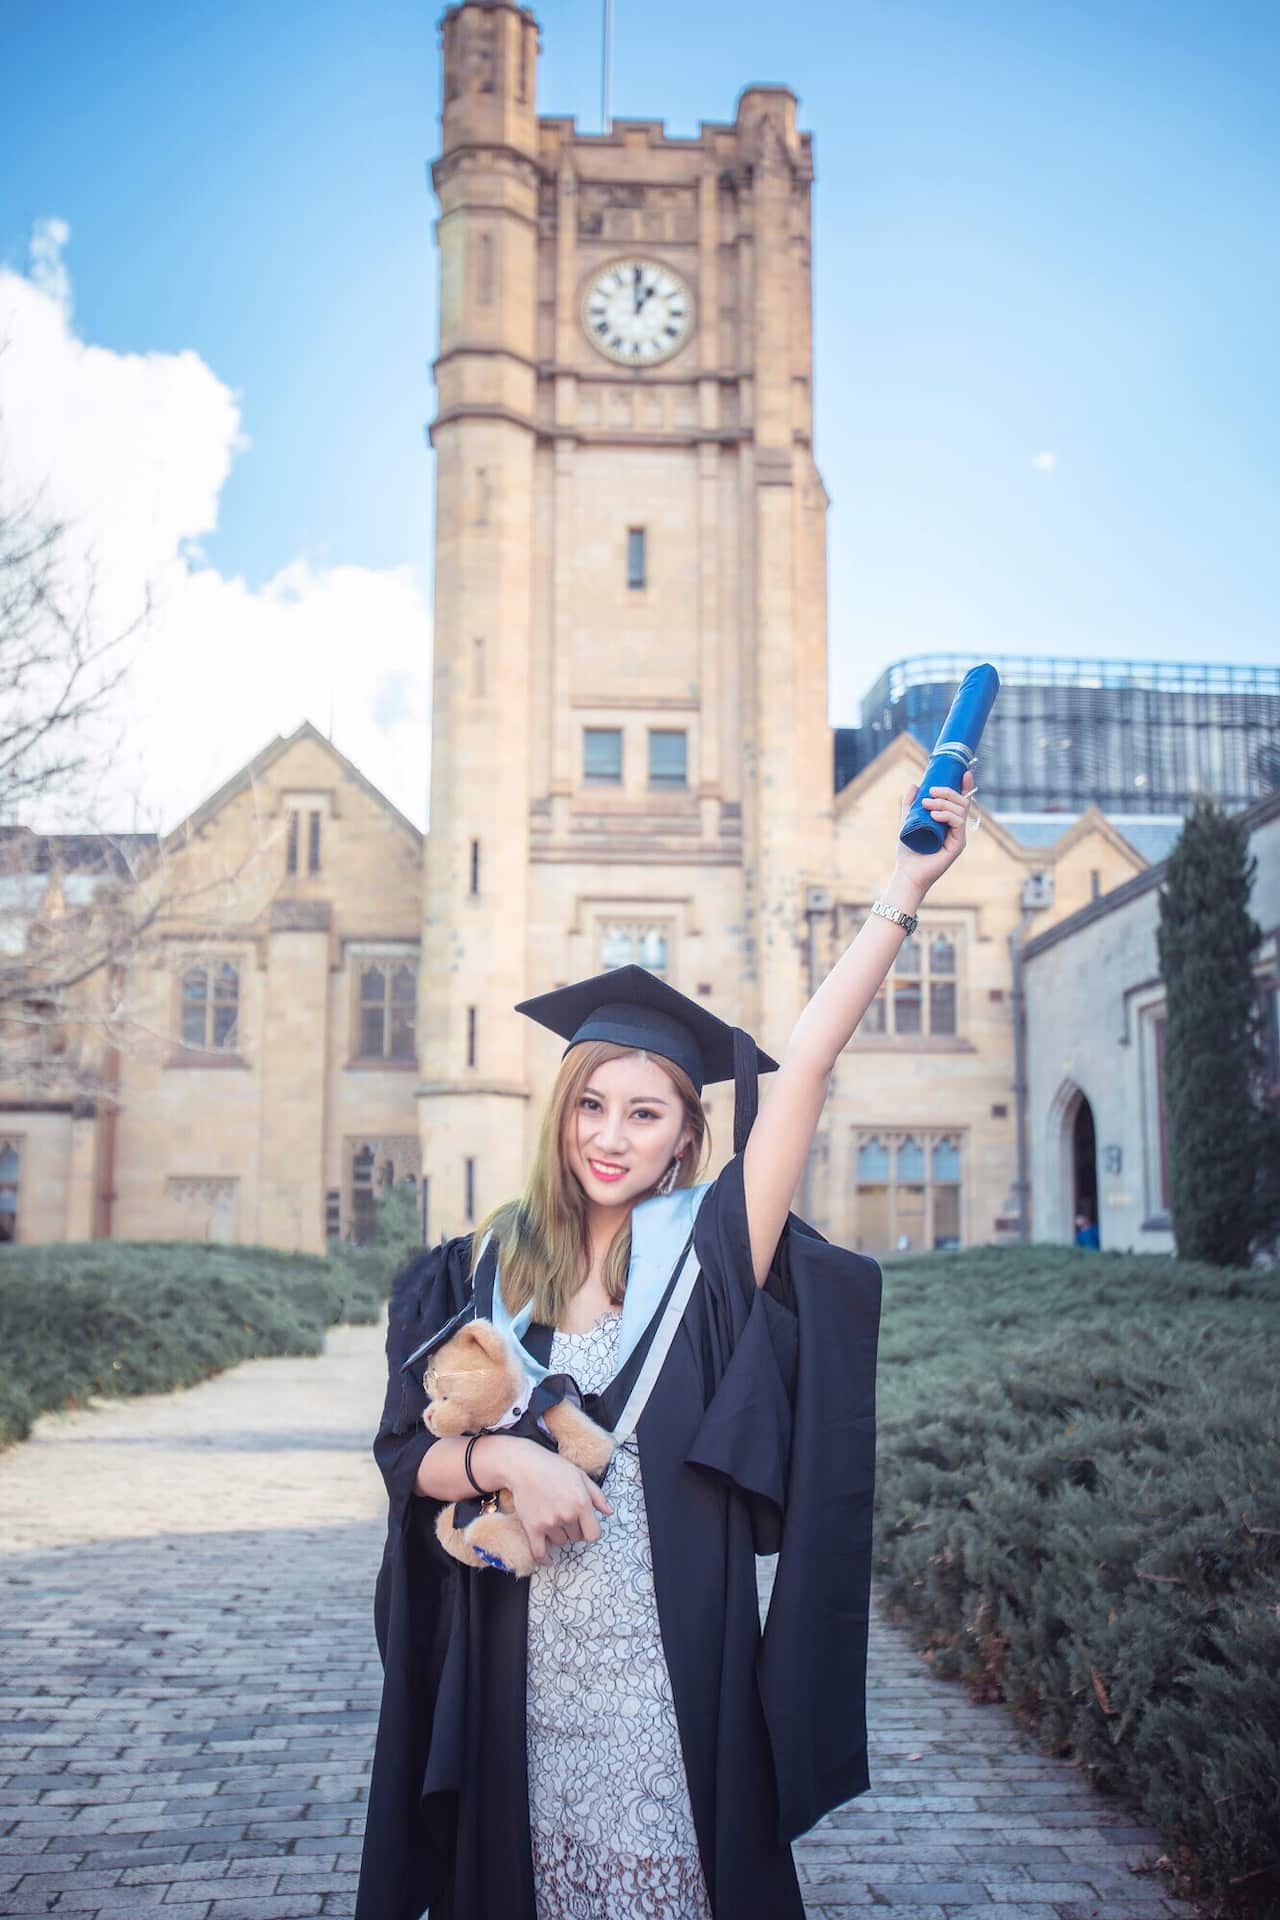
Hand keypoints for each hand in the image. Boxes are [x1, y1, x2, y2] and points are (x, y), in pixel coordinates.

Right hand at [505, 1443, 613, 1565]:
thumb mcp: (581, 1476)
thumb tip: (609, 1512)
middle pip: (577, 1538)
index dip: (591, 1531)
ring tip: (552, 1517)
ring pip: (560, 1542)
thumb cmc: (553, 1468)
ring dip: (559, 1535)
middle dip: (574, 1529)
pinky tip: (548, 1559)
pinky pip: (540, 1552)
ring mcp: (549, 1523)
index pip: (594, 1534)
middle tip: (565, 1513)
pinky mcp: (533, 1528)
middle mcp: (567, 1515)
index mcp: (581, 1504)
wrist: (525, 1466)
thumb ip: (597, 1496)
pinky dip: (544, 1559)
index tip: (586, 1526)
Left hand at [892, 769, 975, 899]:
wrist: (908, 871)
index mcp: (948, 821)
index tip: (965, 772)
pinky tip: (935, 815)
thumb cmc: (909, 849)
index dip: (964, 786)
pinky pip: (958, 823)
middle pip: (961, 802)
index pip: (960, 800)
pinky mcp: (958, 845)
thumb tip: (914, 784)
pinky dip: (947, 816)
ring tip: (926, 804)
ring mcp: (958, 836)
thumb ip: (910, 804)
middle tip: (930, 792)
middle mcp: (956, 827)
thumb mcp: (907, 821)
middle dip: (948, 792)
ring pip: (960, 810)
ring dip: (943, 803)